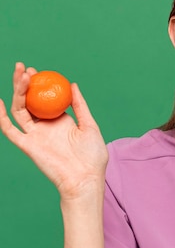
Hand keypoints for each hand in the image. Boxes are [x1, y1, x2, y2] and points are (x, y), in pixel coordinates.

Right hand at [0, 62, 107, 198]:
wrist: (86, 179)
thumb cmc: (92, 157)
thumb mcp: (90, 126)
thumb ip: (80, 106)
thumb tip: (72, 84)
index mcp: (59, 122)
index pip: (44, 99)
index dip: (38, 84)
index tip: (37, 70)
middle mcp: (45, 127)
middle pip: (29, 101)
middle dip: (24, 83)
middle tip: (25, 67)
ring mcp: (35, 136)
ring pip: (20, 109)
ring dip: (17, 92)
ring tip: (21, 74)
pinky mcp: (28, 146)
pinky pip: (10, 131)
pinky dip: (1, 117)